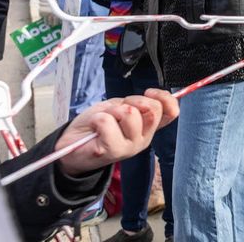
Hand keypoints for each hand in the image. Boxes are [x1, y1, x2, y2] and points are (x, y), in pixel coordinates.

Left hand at [57, 89, 178, 176]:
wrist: (71, 143)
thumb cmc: (97, 123)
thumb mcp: (119, 107)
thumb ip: (137, 103)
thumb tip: (152, 96)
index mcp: (148, 127)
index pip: (172, 112)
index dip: (165, 97)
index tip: (149, 92)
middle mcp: (144, 139)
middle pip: (153, 109)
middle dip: (132, 100)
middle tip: (117, 110)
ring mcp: (130, 146)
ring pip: (130, 113)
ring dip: (111, 111)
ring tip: (103, 120)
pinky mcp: (113, 150)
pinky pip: (107, 121)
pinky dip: (97, 118)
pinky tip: (94, 127)